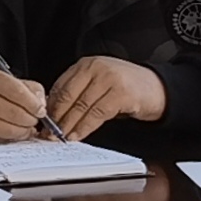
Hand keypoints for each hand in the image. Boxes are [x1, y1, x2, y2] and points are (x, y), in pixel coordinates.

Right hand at [0, 66, 48, 142]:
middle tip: (34, 120)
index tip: (40, 109)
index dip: (32, 103)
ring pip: (7, 129)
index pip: (15, 90)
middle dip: (30, 119)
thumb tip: (41, 105)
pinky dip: (9, 138)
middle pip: (13, 113)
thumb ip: (25, 87)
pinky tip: (11, 132)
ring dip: (22, 132)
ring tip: (25, 128)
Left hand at [48, 55, 166, 139]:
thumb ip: (79, 91)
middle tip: (47, 131)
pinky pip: (97, 114)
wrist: (158, 87)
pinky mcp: (121, 94)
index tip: (42, 120)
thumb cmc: (126, 86)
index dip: (50, 105)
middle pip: (68, 95)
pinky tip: (78, 134)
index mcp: (86, 64)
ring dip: (68, 124)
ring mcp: (109, 79)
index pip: (61, 85)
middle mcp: (96, 68)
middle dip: (56, 116)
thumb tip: (54, 111)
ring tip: (60, 136)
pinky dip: (85, 126)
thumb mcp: (99, 82)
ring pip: (81, 106)